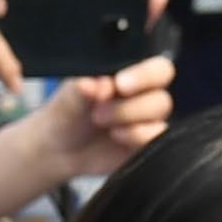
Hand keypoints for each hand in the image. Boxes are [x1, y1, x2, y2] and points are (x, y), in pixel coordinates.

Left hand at [28, 52, 174, 171]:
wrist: (58, 153)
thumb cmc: (66, 115)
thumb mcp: (68, 98)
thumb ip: (84, 87)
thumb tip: (103, 84)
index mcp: (129, 73)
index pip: (157, 68)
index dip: (144, 74)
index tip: (120, 83)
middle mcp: (143, 94)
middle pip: (162, 88)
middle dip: (134, 96)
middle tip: (104, 104)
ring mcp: (148, 120)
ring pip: (159, 112)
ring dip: (128, 114)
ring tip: (99, 119)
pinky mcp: (148, 143)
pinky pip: (158, 136)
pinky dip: (136, 135)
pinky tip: (116, 135)